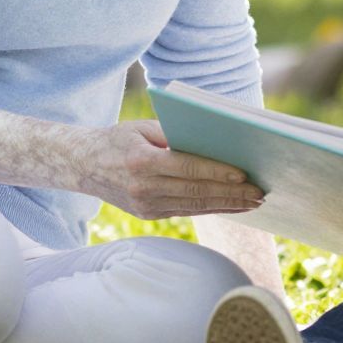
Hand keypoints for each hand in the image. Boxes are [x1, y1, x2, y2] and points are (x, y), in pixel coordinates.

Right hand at [87, 120, 262, 219]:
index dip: (218, 173)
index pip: (188, 168)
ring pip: (194, 206)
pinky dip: (210, 208)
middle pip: (196, 191)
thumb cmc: (118, 139)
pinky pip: (185, 211)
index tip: (244, 175)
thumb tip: (213, 143)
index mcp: (142, 162)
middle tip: (259, 193)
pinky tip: (230, 206)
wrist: (83, 165)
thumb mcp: (143, 128)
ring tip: (253, 203)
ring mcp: (145, 205)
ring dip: (226, 205)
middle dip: (231, 194)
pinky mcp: (148, 215)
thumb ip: (174, 135)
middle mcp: (143, 188)